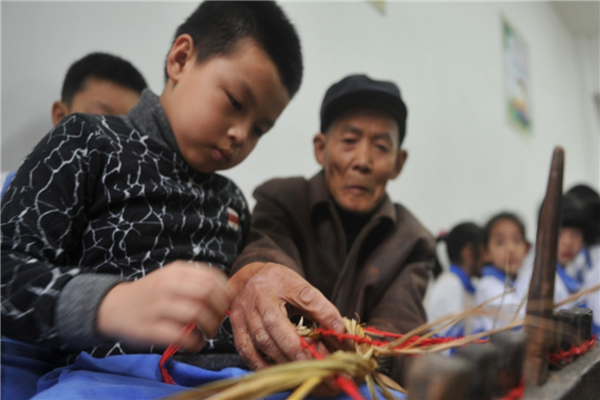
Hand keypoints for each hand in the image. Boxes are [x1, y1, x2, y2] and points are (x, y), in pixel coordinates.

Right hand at [97, 261, 232, 351]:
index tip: (227, 302)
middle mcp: (166, 286)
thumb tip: (229, 292)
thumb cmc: (151, 293)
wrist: (113, 306)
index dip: (225, 292)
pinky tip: (195, 343)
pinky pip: (180, 335)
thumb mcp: (171, 277)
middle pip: (206, 294)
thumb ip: (197, 281)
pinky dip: (194, 342)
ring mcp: (157, 307)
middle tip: (219, 320)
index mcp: (175, 272)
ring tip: (208, 333)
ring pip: (196, 314)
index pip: (211, 277)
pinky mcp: (149, 329)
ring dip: (209, 327)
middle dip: (219, 310)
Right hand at [228, 262, 344, 370]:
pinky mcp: (236, 329)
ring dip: (282, 359)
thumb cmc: (278, 284)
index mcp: (278, 282)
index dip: (322, 314)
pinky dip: (262, 365)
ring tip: (302, 370)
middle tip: (317, 363)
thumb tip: (338, 331)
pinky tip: (278, 372)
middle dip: (296, 348)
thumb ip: (319, 307)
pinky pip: (247, 352)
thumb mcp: (300, 286)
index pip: (305, 297)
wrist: (247, 278)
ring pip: (260, 341)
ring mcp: (243, 314)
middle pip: (275, 324)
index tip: (338, 332)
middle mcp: (257, 298)